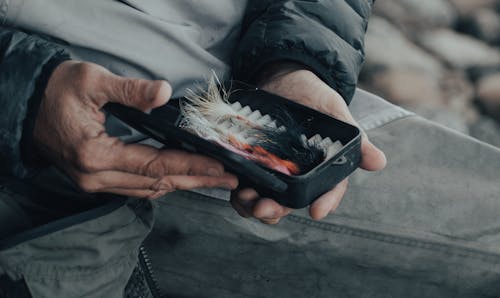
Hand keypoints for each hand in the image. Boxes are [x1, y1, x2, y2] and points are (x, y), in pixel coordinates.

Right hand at [33, 61, 237, 197]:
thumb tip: (164, 92)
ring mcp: (93, 182)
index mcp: (95, 154)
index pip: (155, 165)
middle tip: (227, 180)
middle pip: (156, 184)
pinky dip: (160, 183)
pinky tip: (179, 179)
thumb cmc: (55, 92)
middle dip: (195, 181)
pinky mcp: (94, 180)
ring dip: (181, 184)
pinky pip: (135, 187)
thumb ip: (130, 90)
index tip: (218, 167)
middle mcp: (95, 176)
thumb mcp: (91, 81)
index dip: (190, 166)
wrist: (26, 107)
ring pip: (147, 190)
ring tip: (210, 180)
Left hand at [231, 65, 385, 223]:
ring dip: (254, 205)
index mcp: (322, 165)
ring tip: (245, 200)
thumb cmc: (313, 94)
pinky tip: (233, 189)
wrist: (282, 76)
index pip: (328, 189)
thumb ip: (354, 137)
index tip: (317, 212)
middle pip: (291, 201)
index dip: (325, 202)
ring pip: (266, 197)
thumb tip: (380, 163)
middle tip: (264, 209)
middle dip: (277, 210)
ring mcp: (274, 168)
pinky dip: (238, 190)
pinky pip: (245, 182)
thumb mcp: (334, 110)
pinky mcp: (252, 160)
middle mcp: (298, 172)